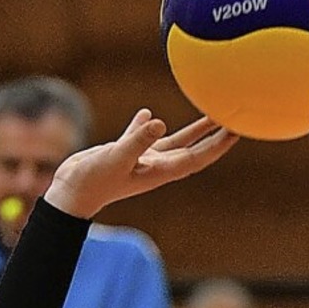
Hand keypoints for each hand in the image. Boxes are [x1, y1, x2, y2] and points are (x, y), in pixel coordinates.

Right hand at [44, 109, 237, 219]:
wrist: (70, 194)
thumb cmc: (93, 181)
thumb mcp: (116, 157)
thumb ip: (137, 140)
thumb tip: (160, 123)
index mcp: (160, 170)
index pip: (197, 157)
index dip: (219, 145)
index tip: (238, 130)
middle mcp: (155, 166)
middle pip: (194, 150)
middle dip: (216, 136)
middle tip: (236, 119)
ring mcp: (140, 160)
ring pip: (174, 142)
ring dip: (194, 130)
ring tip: (210, 113)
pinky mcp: (123, 154)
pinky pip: (141, 137)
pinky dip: (147, 126)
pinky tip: (149, 116)